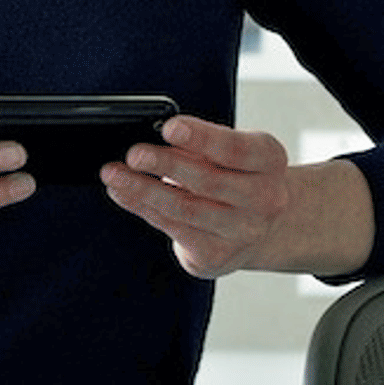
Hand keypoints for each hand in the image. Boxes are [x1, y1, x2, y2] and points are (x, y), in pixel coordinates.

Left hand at [108, 116, 374, 279]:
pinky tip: (123, 194)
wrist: (258, 227)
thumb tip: (150, 138)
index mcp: (270, 160)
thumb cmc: (234, 176)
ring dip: (142, 190)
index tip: (169, 127)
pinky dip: (142, 208)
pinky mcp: (217, 256)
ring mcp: (243, 232)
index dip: (200, 138)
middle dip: (164, 165)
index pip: (235, 148)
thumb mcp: (228, 151)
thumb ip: (198, 143)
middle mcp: (266, 198)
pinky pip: (173, 228)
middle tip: (134, 153)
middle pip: (208, 180)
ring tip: (114, 174)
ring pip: (185, 208)